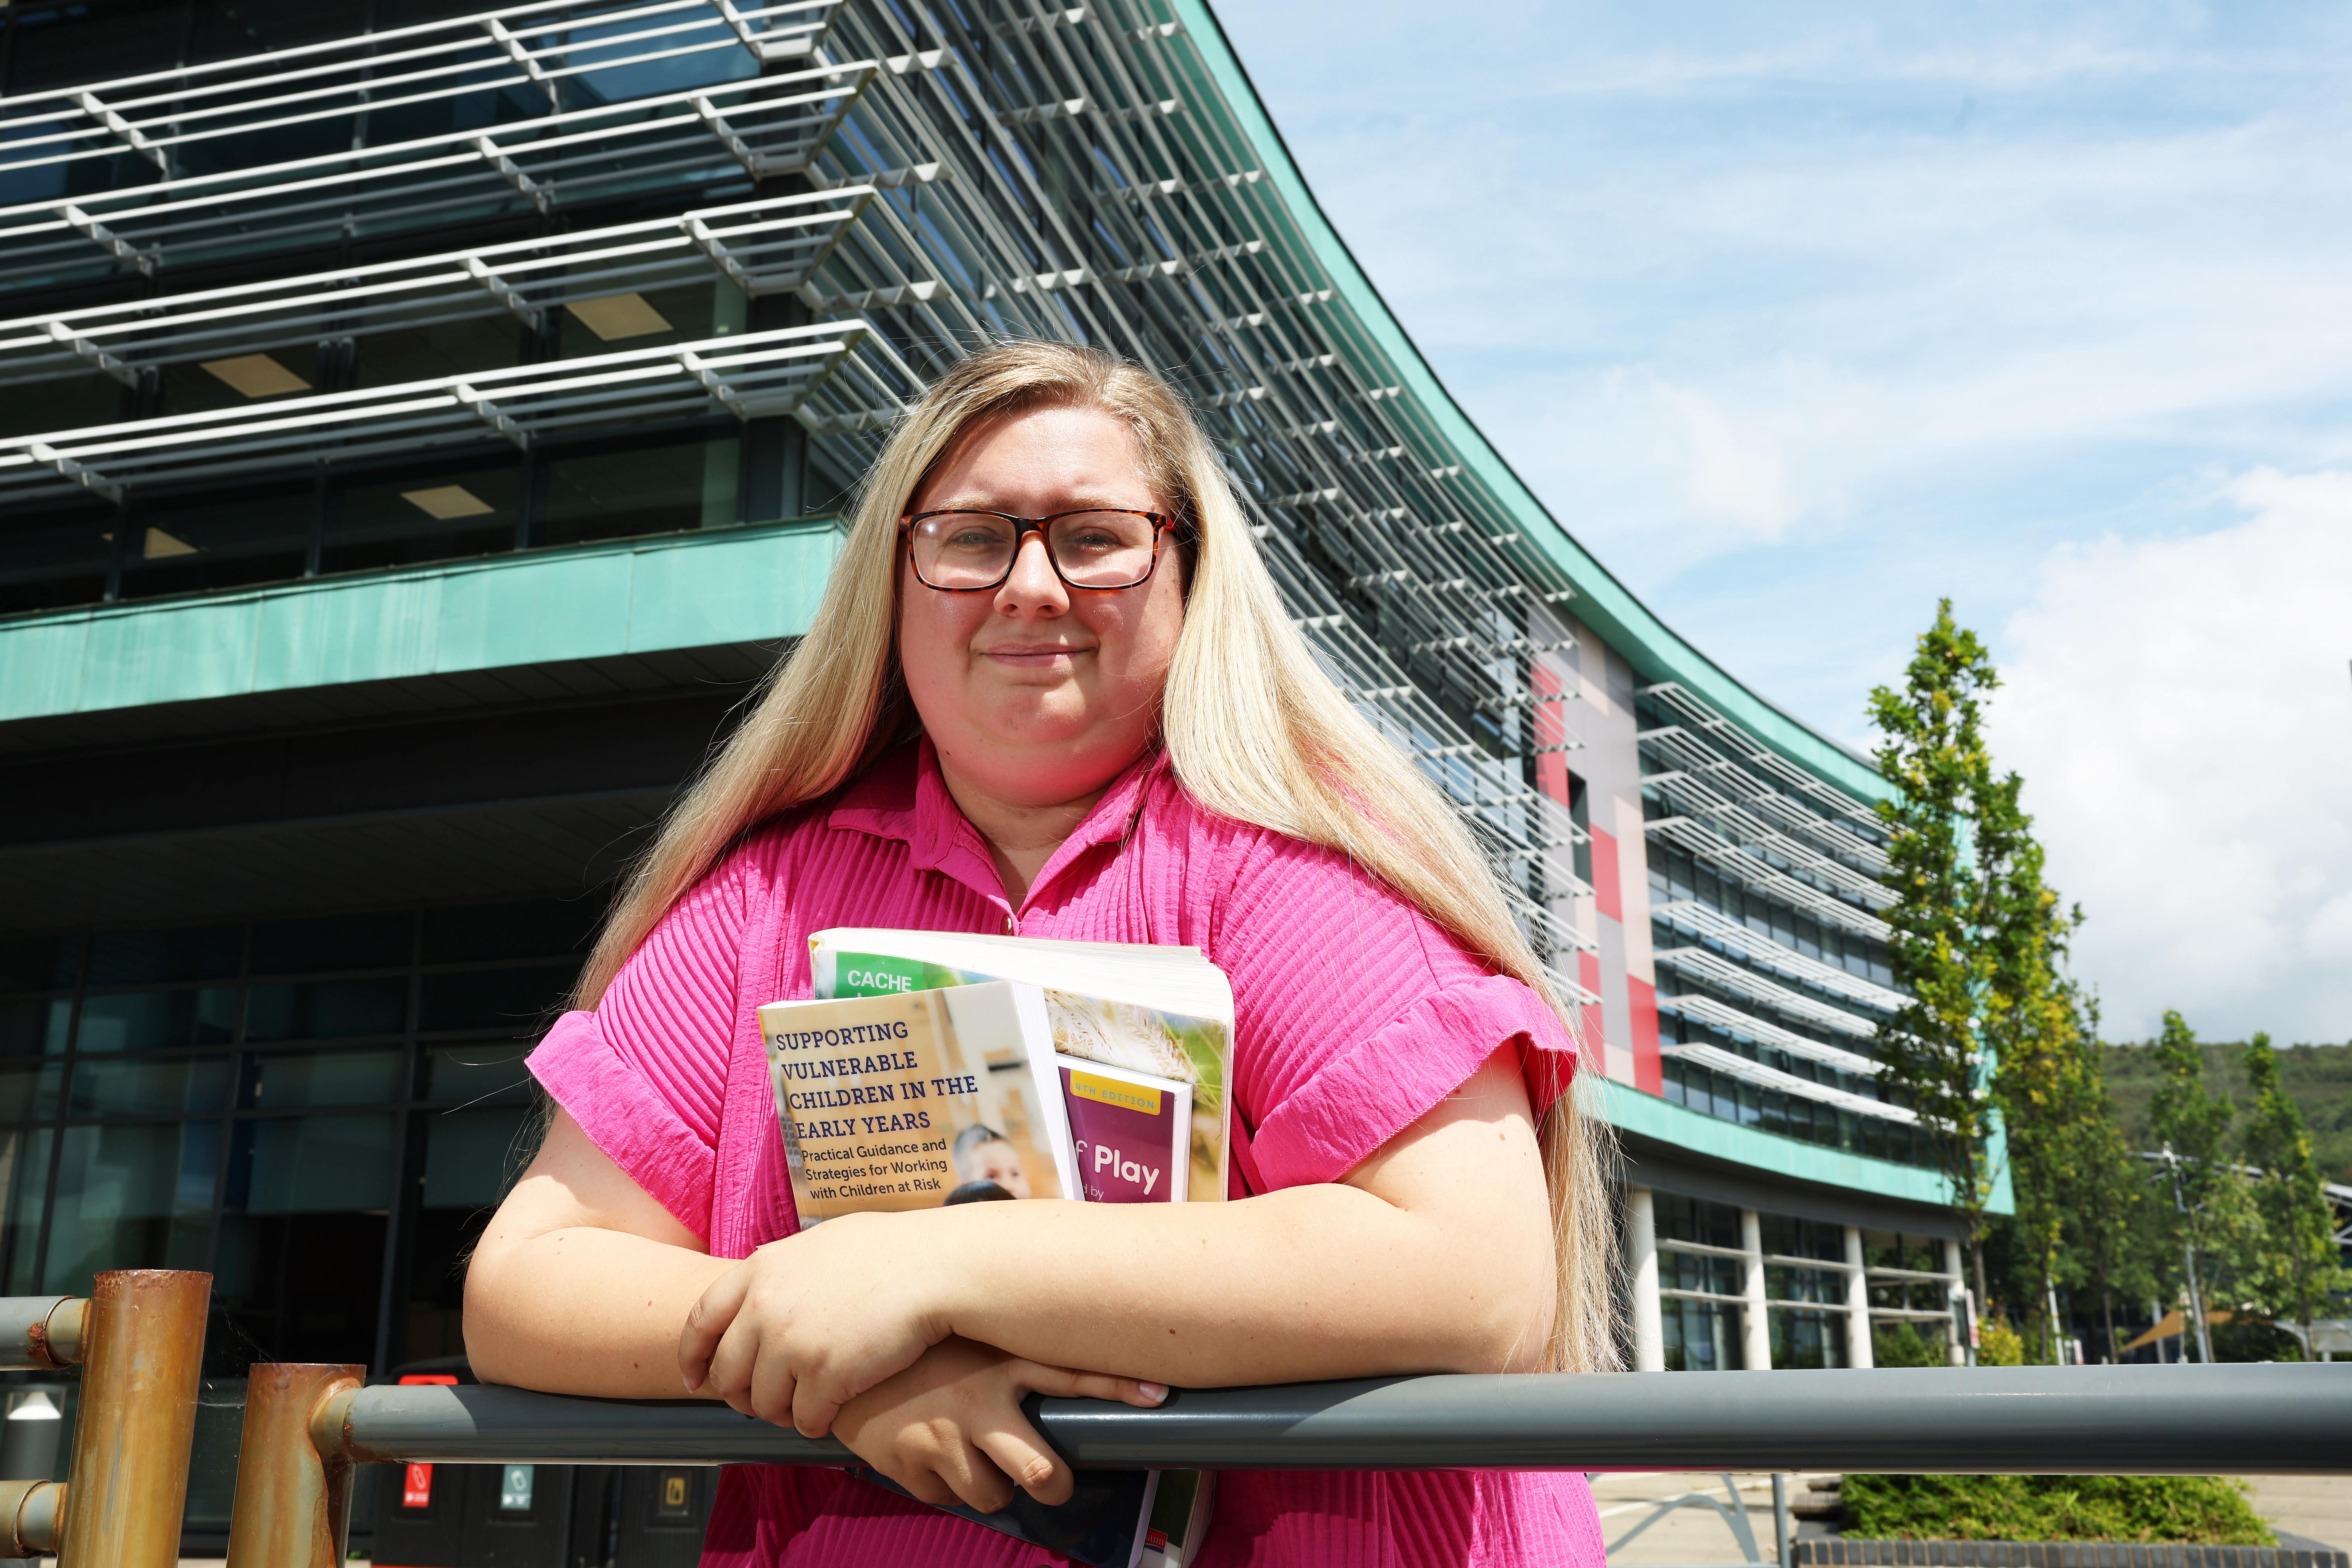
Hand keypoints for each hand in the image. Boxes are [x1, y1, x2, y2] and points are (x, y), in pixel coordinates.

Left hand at [679, 1211, 956, 1436]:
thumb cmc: (892, 1250)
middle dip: (742, 1395)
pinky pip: (803, 1421)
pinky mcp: (824, 1377)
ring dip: (782, 1412)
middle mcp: (765, 1308)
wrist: (935, 1267)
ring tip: (805, 1406)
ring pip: (762, 1404)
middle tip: (766, 1401)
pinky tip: (833, 1412)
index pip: (700, 1320)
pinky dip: (815, 1423)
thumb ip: (783, 1270)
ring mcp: (792, 1344)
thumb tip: (766, 1286)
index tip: (696, 1378)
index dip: (694, 1355)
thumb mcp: (820, 1244)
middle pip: (727, 1373)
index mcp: (761, 1270)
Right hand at [833, 1337, 1167, 1512]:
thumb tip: (1062, 1337)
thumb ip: (1012, 1344)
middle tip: (1053, 1481)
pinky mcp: (910, 1466)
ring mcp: (944, 1439)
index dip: (1118, 1384)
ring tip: (973, 1458)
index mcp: (998, 1363)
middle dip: (1054, 1484)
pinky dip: (940, 1484)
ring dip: (989, 1485)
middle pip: (1039, 1469)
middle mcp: (977, 1403)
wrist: (838, 1356)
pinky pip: (943, 1497)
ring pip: (992, 1494)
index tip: (1158, 1393)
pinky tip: (927, 1453)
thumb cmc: (915, 1348)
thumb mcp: (968, 1335)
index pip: (1071, 1371)